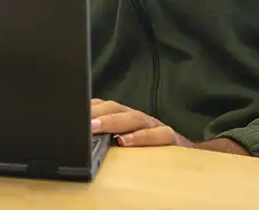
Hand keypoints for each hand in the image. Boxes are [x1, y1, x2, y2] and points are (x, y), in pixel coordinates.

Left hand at [91, 100, 248, 154]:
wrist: (187, 152)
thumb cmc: (149, 144)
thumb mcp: (126, 136)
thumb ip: (107, 131)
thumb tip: (82, 130)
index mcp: (125, 115)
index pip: (105, 105)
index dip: (89, 106)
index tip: (71, 109)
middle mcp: (138, 117)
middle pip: (117, 108)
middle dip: (97, 112)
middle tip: (81, 120)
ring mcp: (155, 125)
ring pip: (135, 118)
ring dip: (114, 122)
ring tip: (96, 127)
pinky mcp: (171, 137)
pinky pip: (158, 135)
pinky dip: (142, 137)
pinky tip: (126, 142)